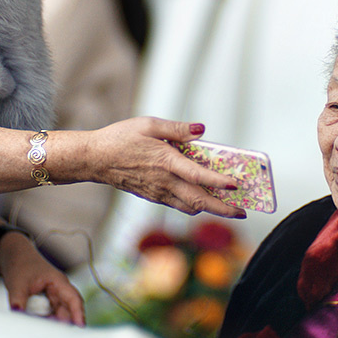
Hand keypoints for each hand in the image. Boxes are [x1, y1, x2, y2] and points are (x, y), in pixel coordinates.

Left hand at [0, 232, 85, 324]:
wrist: (13, 256)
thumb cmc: (20, 264)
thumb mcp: (17, 283)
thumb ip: (18, 300)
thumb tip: (17, 313)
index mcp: (58, 282)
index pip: (73, 299)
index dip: (78, 313)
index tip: (80, 327)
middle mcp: (59, 290)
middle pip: (68, 310)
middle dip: (65, 324)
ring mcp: (52, 296)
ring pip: (58, 314)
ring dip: (53, 324)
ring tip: (46, 335)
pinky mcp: (45, 302)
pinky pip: (49, 315)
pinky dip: (45, 321)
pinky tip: (39, 328)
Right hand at [83, 117, 245, 218]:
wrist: (95, 159)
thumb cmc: (120, 138)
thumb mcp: (149, 124)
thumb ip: (177, 129)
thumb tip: (201, 130)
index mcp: (165, 161)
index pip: (197, 175)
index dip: (218, 182)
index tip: (236, 185)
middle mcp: (164, 181)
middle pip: (199, 200)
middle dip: (224, 209)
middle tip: (243, 212)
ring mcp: (158, 192)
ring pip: (190, 207)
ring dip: (211, 210)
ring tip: (229, 209)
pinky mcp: (153, 196)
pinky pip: (178, 205)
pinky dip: (194, 206)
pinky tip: (203, 200)